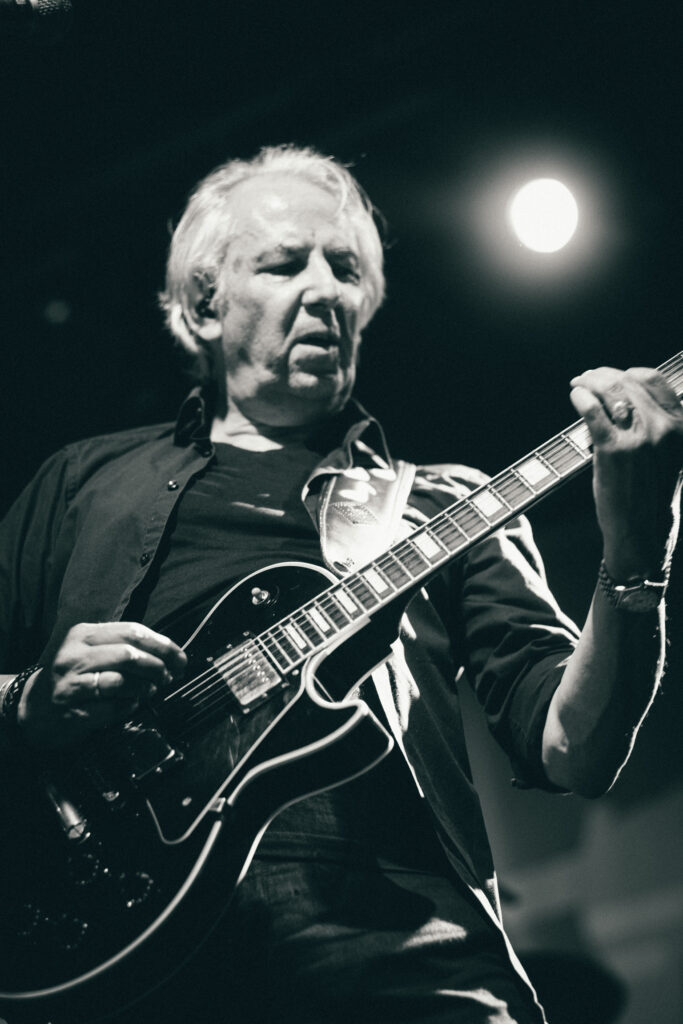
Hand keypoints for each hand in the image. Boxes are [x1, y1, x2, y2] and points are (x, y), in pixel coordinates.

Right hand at [17, 622, 186, 747]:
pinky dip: (129, 706)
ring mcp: (71, 682)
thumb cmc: (74, 678)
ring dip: (145, 688)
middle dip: (158, 667)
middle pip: (130, 654)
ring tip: (150, 691)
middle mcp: (75, 654)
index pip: (133, 631)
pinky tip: (130, 704)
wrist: (32, 707)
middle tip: (168, 678)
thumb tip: (172, 656)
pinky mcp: (71, 709)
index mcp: (84, 634)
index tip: (180, 659)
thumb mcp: (93, 652)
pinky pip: (112, 706)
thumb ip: (126, 648)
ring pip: (122, 680)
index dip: (163, 645)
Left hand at [569, 366, 682, 579]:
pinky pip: (593, 411)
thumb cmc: (650, 494)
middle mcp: (664, 427)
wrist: (643, 531)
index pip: (653, 379)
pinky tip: (576, 396)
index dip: (628, 374)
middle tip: (586, 378)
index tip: (613, 377)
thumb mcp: (668, 454)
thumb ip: (656, 425)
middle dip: (603, 375)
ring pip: (611, 390)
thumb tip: (624, 398)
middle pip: (628, 381)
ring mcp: (639, 437)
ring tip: (579, 384)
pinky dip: (581, 397)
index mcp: (680, 426)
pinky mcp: (613, 449)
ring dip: (590, 382)